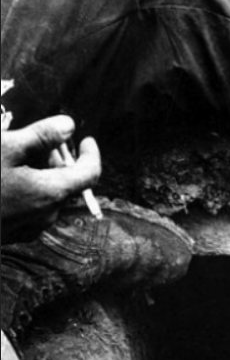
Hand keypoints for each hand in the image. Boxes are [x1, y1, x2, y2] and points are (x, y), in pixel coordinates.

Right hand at [1, 115, 100, 243]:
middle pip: (67, 183)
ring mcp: (30, 228)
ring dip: (41, 173)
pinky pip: (31, 208)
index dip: (92, 154)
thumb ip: (40, 137)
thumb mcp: (5, 148)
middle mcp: (47, 215)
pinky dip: (28, 189)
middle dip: (58, 159)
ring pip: (48, 195)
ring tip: (16, 155)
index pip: (90, 174)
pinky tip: (5, 177)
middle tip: (37, 140)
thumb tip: (69, 125)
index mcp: (51, 193)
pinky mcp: (13, 233)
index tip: (86, 139)